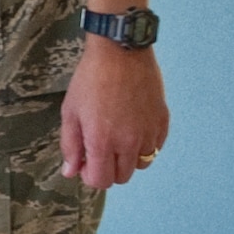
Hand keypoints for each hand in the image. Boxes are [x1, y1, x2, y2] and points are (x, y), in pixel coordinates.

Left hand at [60, 38, 169, 191]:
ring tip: (117, 137)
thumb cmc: (91, 78)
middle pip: (122, 177)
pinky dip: (144, 145)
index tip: (85, 163)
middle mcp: (129, 142)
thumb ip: (70, 145)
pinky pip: (155, 147)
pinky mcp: (162, 122)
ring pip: (141, 164)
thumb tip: (71, 171)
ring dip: (128, 158)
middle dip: (108, 169)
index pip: (101, 181)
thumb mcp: (71, 111)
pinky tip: (133, 127)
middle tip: (100, 149)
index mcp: (102, 141)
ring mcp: (149, 133)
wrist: (121, 52)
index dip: (90, 176)